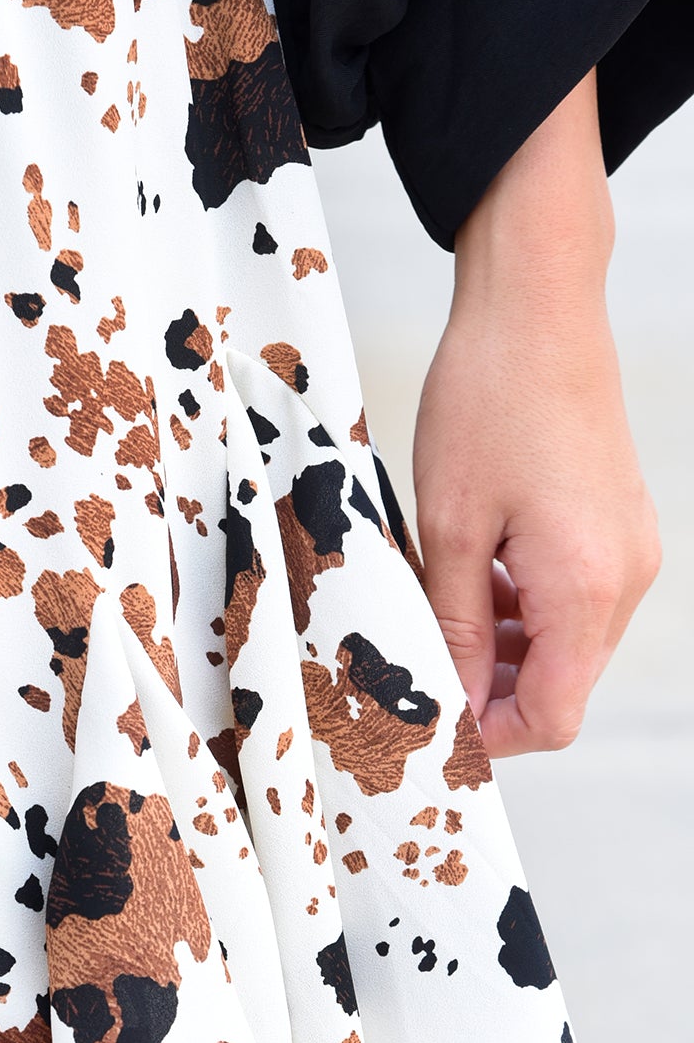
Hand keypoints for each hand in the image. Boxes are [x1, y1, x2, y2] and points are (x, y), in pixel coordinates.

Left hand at [412, 70, 661, 756]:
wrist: (538, 306)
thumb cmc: (488, 401)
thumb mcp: (447, 527)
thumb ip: (452, 627)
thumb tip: (448, 703)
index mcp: (586, 589)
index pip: (552, 719)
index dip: (487, 736)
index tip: (426, 720)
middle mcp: (625, 580)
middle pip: (558, 687)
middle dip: (485, 687)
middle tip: (413, 655)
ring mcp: (629, 554)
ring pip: (560, 646)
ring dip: (496, 644)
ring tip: (433, 597)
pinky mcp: (618, 530)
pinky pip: (568, 601)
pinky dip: (517, 606)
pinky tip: (468, 567)